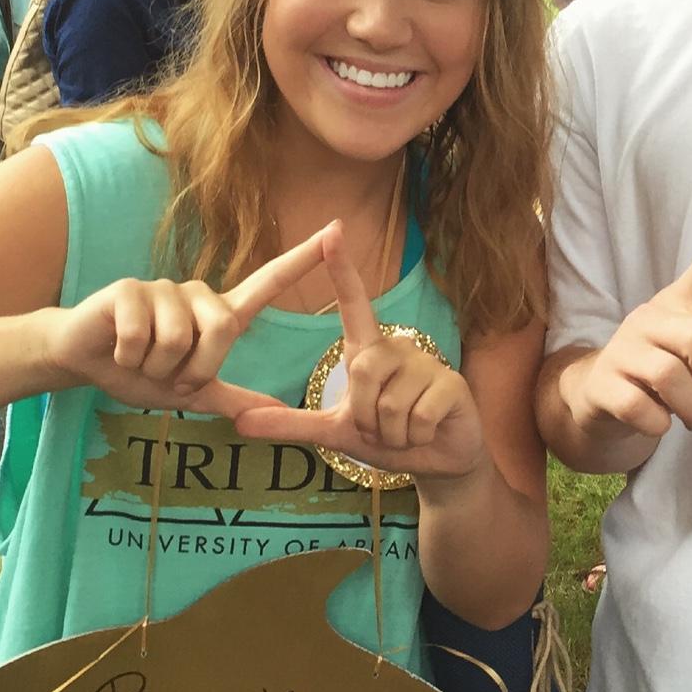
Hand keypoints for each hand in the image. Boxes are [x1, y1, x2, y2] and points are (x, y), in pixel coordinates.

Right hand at [42, 224, 336, 419]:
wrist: (83, 361)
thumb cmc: (139, 371)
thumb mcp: (188, 391)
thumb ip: (230, 398)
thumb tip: (275, 411)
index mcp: (219, 315)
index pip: (269, 281)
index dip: (304, 258)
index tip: (337, 229)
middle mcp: (198, 295)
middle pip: (222, 330)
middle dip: (193, 368)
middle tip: (168, 372)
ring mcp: (164, 288)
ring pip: (179, 339)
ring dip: (156, 366)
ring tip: (140, 359)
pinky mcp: (129, 289)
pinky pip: (142, 336)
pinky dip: (130, 357)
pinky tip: (119, 350)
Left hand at [235, 225, 486, 481]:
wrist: (439, 460)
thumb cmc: (387, 438)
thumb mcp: (335, 431)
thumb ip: (291, 424)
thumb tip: (240, 421)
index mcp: (368, 350)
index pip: (354, 303)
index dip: (342, 269)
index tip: (333, 230)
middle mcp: (397, 347)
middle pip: (360, 373)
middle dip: (363, 416)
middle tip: (380, 428)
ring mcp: (427, 363)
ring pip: (388, 404)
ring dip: (389, 433)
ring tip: (404, 431)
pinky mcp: (451, 385)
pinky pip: (416, 418)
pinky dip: (414, 438)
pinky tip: (425, 433)